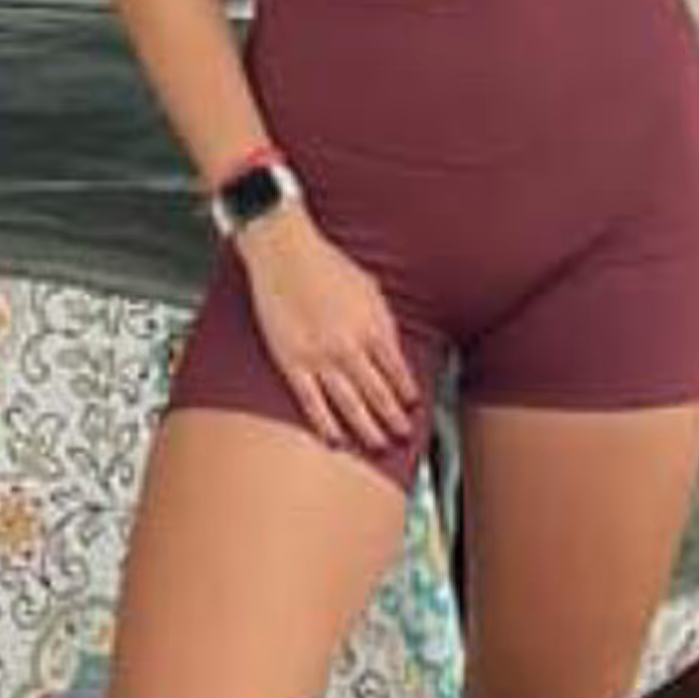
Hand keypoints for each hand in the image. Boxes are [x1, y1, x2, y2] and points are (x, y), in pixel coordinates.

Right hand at [237, 205, 422, 452]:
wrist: (286, 251)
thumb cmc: (327, 264)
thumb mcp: (370, 289)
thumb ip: (384, 323)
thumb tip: (394, 351)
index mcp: (372, 326)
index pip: (397, 372)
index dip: (407, 394)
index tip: (412, 408)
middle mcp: (349, 346)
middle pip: (378, 394)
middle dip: (393, 419)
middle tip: (402, 436)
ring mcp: (320, 357)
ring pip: (350, 406)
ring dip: (367, 429)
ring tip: (378, 446)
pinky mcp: (292, 362)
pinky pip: (312, 403)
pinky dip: (325, 425)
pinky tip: (335, 438)